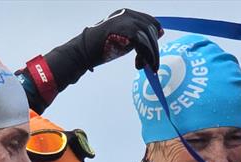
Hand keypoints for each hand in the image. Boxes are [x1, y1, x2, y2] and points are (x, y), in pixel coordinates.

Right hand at [43, 9, 161, 89]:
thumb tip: (156, 35)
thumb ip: (135, 36)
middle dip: (153, 48)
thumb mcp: (121, 38)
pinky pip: (144, 43)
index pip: (149, 20)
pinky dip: (146, 56)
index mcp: (126, 14)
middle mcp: (127, 14)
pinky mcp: (126, 31)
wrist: (83, 51)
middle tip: (152, 64)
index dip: (155, 35)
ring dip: (151, 54)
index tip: (154, 49)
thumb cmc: (99, 47)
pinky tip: (140, 65)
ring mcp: (127, 21)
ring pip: (149, 37)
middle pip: (151, 29)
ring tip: (148, 67)